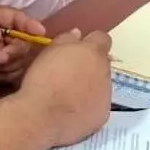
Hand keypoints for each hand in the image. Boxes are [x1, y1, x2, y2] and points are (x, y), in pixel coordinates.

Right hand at [17, 29, 112, 146]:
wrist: (42, 115)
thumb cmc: (43, 78)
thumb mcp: (49, 50)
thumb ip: (67, 39)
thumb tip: (78, 34)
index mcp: (93, 51)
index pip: (102, 38)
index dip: (91, 42)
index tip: (79, 49)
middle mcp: (105, 71)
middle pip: (102, 63)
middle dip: (90, 65)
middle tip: (70, 74)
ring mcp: (107, 94)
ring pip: (102, 84)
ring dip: (90, 85)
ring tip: (69, 94)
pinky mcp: (103, 114)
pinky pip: (99, 105)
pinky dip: (89, 105)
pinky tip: (73, 109)